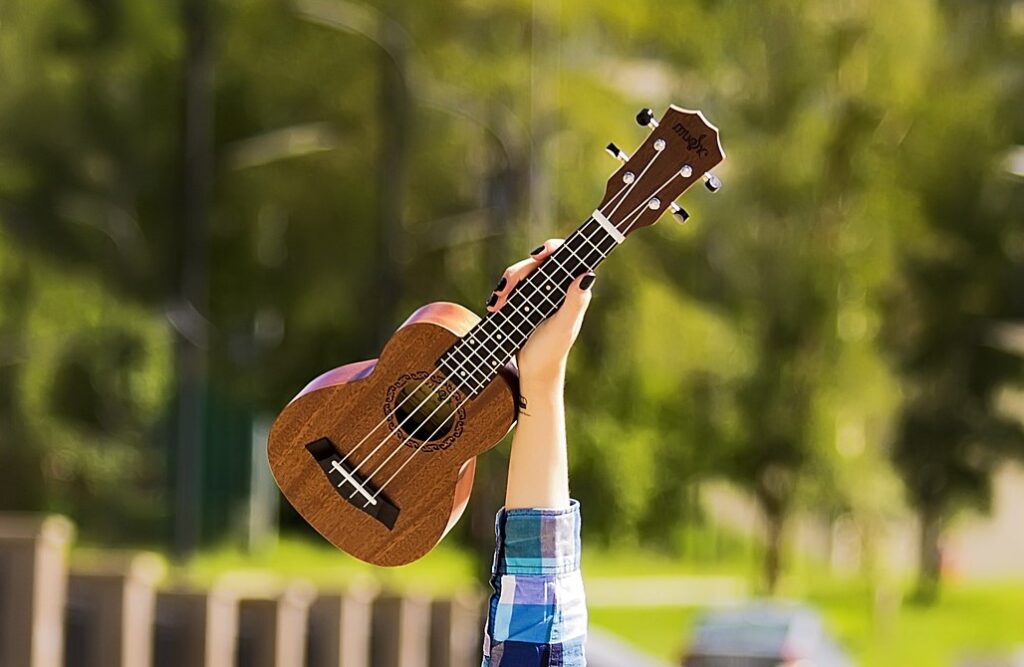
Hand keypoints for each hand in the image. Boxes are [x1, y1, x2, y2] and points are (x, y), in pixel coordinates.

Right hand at [486, 239, 595, 387]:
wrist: (534, 372)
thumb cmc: (552, 351)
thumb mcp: (564, 327)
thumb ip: (575, 301)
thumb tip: (587, 273)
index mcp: (571, 289)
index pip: (566, 257)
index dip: (551, 247)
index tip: (536, 254)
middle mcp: (557, 286)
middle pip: (536, 262)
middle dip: (518, 273)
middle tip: (504, 292)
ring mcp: (540, 292)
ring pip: (521, 273)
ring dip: (506, 286)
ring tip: (497, 307)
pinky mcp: (525, 300)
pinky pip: (512, 287)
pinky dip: (501, 294)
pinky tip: (494, 306)